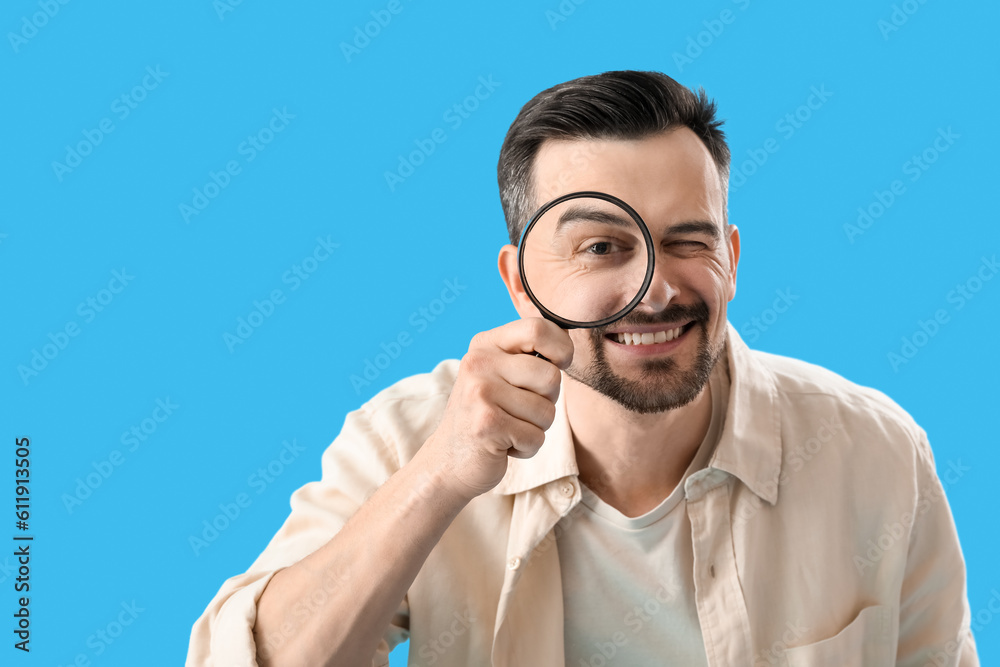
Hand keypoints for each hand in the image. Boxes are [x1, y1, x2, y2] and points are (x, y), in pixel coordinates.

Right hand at [421, 318, 572, 500]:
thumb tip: (568, 346)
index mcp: (485, 344)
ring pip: (547, 411)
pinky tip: (504, 444)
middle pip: (551, 376)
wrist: (448, 460)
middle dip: (547, 401)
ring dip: (536, 428)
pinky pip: (536, 437)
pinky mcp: (486, 425)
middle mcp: (479, 363)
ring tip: (509, 427)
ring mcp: (480, 393)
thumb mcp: (500, 374)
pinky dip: (527, 447)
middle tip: (520, 410)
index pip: (538, 328)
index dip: (561, 349)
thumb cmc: (487, 414)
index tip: (557, 365)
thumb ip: (528, 355)